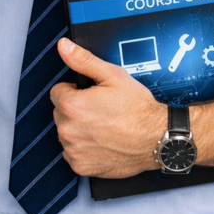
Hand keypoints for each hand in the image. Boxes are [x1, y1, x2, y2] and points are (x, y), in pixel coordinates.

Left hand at [51, 38, 166, 177]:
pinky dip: (83, 148)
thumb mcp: (113, 75)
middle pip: (60, 113)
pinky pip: (72, 153)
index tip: (91, 95)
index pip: (57, 92)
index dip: (75, 90)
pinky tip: (102, 142)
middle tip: (100, 110)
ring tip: (103, 126)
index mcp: (72, 105)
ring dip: (78, 129)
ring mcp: (74, 151)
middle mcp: (68, 130)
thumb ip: (83, 60)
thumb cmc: (137, 108)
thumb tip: (63, 46)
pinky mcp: (81, 167)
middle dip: (75, 110)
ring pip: (66, 133)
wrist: (156, 138)